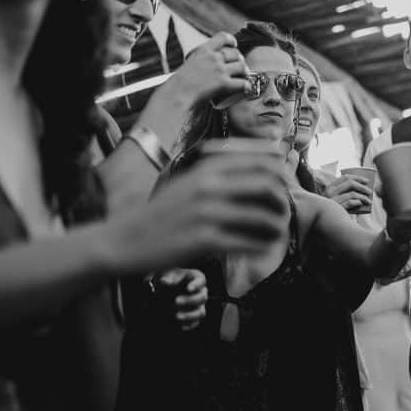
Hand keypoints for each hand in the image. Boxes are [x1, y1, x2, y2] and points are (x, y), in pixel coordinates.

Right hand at [104, 153, 287, 273]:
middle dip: (283, 201)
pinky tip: (262, 250)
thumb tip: (257, 166)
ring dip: (276, 228)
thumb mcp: (187, 182)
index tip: (285, 188)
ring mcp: (207, 213)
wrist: (125, 239)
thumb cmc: (161, 213)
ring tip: (277, 234)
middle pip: (268, 185)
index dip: (282, 174)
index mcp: (207, 168)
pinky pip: (246, 243)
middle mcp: (209, 185)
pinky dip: (260, 247)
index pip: (261, 160)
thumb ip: (218, 173)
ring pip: (262, 217)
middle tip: (283, 214)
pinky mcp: (204, 240)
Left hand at [153, 268, 207, 331]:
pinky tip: (180, 326)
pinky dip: (188, 325)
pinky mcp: (194, 317)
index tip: (189, 288)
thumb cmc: (168, 279)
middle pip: (202, 297)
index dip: (197, 285)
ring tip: (177, 316)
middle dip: (190, 300)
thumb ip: (167, 278)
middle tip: (176, 301)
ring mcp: (199, 306)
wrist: (163, 290)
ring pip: (200, 312)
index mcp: (196, 279)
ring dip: (189, 315)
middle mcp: (201, 292)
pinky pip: (195, 323)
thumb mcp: (166, 275)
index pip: (201, 280)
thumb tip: (164, 282)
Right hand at [172, 32, 248, 106]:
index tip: (234, 45)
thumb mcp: (189, 63)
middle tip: (239, 67)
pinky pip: (243, 83)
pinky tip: (245, 88)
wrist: (176, 94)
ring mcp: (219, 70)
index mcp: (204, 50)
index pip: (223, 37)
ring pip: (242, 66)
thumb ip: (201, 61)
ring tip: (243, 77)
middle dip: (240, 59)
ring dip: (245, 72)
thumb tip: (209, 65)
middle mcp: (213, 57)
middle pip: (236, 53)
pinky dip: (246, 86)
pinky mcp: (223, 84)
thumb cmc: (178, 83)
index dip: (232, 41)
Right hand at [325, 174, 372, 212]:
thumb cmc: (333, 211)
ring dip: (363, 197)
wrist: (326, 222)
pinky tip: (361, 203)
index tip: (367, 181)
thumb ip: (344, 193)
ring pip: (352, 193)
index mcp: (330, 187)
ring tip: (369, 201)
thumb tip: (364, 188)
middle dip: (362, 186)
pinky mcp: (336, 208)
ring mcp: (332, 200)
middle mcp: (330, 192)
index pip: (345, 177)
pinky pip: (350, 203)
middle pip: (350, 183)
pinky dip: (357, 202)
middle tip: (370, 191)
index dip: (357, 177)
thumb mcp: (336, 199)